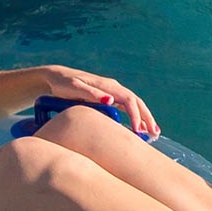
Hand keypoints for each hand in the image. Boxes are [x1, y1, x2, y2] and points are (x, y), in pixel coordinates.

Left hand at [37, 65, 156, 137]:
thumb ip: (92, 94)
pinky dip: (136, 116)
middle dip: (147, 117)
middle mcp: (114, 87)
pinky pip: (127, 107)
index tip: (139, 130)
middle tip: (154, 133)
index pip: (129, 100)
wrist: (57, 77)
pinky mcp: (109, 97)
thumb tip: (112, 100)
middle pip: (137, 102)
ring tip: (154, 132)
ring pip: (134, 104)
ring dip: (145, 117)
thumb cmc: (64, 83)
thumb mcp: (74, 88)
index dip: (136, 115)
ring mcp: (113, 92)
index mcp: (108, 85)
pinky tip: (140, 127)